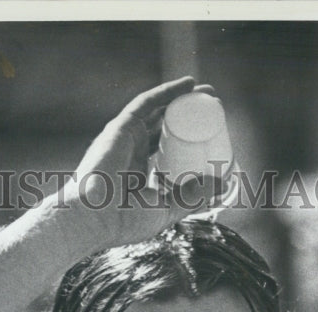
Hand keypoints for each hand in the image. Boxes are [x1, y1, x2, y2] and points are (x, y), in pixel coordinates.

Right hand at [66, 77, 216, 247]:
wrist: (94, 217)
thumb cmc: (124, 221)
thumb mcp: (166, 209)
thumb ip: (192, 198)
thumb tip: (223, 186)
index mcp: (138, 173)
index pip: (166, 150)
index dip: (187, 141)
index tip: (209, 135)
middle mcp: (131, 152)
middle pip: (164, 126)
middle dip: (187, 116)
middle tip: (211, 109)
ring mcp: (125, 138)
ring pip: (158, 111)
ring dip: (181, 99)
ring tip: (205, 93)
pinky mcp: (121, 128)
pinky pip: (147, 103)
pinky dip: (167, 92)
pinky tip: (187, 84)